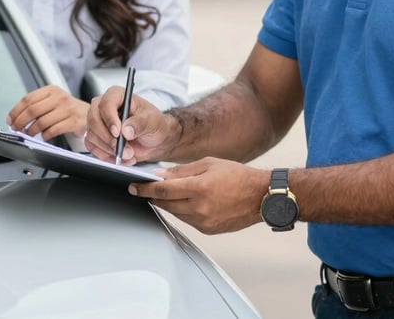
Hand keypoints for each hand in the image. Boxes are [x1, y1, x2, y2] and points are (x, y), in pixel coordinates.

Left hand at [7, 85, 87, 139]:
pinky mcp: (74, 121)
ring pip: (41, 122)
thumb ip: (36, 106)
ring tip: (28, 134)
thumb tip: (15, 118)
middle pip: (32, 110)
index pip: (28, 99)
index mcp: (51, 90)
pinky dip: (45, 136)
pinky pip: (53, 130)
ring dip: (31, 131)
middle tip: (16, 129)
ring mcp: (67, 109)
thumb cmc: (67, 109)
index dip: (16, 111)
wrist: (89, 114)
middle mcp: (60, 97)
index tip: (10, 120)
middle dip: (20, 122)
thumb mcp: (53, 101)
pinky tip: (43, 136)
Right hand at [85, 87, 178, 163]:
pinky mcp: (96, 137)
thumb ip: (140, 123)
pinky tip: (121, 158)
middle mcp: (104, 107)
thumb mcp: (152, 121)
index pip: (106, 104)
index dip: (110, 119)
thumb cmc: (153, 124)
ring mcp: (98, 122)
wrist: (153, 140)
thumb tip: (126, 130)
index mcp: (117, 95)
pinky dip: (106, 156)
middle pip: (94, 120)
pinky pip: (93, 148)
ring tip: (129, 154)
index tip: (118, 133)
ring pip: (92, 136)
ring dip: (110, 149)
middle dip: (109, 139)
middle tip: (125, 150)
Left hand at [129, 158, 269, 234]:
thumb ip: (182, 170)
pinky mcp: (208, 229)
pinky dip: (182, 210)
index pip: (162, 190)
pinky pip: (187, 220)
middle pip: (165, 203)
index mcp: (199, 188)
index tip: (133, 186)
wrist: (260, 196)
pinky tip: (186, 201)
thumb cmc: (237, 175)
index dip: (144, 188)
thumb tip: (160, 175)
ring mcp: (204, 221)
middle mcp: (200, 207)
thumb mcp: (208, 163)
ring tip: (168, 193)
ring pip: (175, 213)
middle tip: (145, 188)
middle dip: (153, 196)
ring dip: (168, 203)